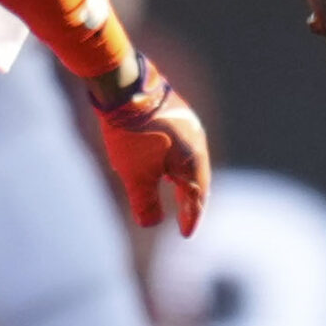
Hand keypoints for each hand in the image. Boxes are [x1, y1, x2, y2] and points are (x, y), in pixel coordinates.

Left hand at [89, 55, 210, 234]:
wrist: (127, 89)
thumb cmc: (133, 135)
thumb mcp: (135, 176)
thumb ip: (146, 203)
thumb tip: (152, 224)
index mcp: (194, 161)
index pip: (197, 197)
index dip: (191, 218)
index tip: (185, 236)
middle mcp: (198, 144)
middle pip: (198, 179)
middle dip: (192, 200)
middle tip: (187, 218)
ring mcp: (189, 127)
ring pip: (190, 162)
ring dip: (183, 181)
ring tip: (174, 192)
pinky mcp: (176, 117)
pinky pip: (182, 148)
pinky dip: (175, 164)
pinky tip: (163, 163)